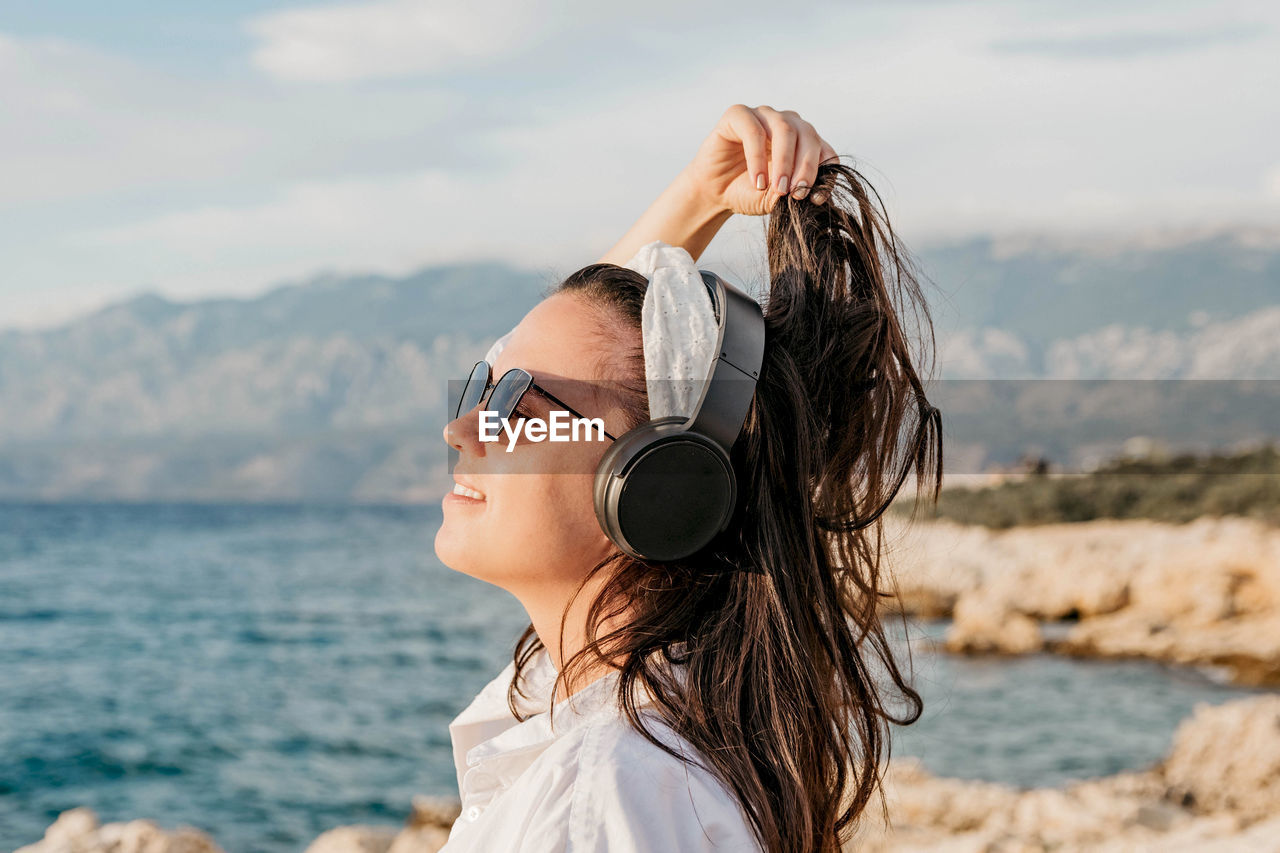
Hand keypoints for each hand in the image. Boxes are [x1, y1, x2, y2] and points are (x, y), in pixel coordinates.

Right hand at [685, 104, 836, 215]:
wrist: (713, 193)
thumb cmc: (747, 192)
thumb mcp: (776, 198)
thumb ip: (793, 191)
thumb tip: (807, 188)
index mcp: (802, 142)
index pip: (825, 151)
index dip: (826, 174)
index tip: (816, 199)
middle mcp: (787, 123)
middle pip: (808, 136)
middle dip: (806, 167)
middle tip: (797, 193)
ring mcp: (763, 115)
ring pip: (785, 129)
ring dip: (785, 161)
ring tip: (778, 189)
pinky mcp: (738, 114)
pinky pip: (754, 130)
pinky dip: (758, 157)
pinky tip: (757, 180)